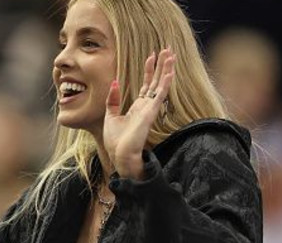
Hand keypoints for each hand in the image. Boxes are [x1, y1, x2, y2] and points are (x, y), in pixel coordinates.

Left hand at [103, 48, 175, 178]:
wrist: (120, 155)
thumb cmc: (116, 141)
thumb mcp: (110, 116)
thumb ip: (113, 100)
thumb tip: (114, 82)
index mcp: (138, 107)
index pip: (147, 84)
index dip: (149, 69)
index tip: (152, 55)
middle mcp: (146, 106)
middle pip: (157, 81)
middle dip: (162, 65)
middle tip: (168, 49)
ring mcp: (150, 109)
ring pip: (161, 85)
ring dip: (166, 69)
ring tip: (171, 54)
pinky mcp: (150, 113)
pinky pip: (160, 96)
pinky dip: (165, 84)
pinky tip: (170, 72)